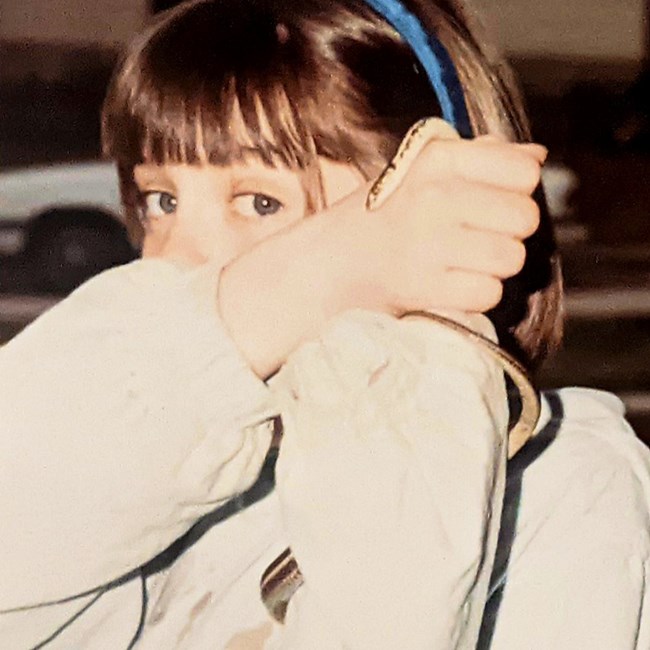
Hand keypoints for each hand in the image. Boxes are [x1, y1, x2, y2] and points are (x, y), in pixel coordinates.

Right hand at [348, 135, 545, 313]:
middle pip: (525, 218)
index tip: (491, 202)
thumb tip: (536, 156)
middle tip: (478, 237)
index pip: (523, 171)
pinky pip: (488, 293)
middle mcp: (435, 197)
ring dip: (494, 267)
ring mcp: (429, 244)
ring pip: (510, 258)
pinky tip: (451, 285)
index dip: (516, 191)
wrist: (331, 261)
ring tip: (464, 262)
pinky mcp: (424, 287)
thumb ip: (478, 157)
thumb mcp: (420, 170)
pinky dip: (475, 295)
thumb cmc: (382, 215)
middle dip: (509, 232)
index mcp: (437, 160)